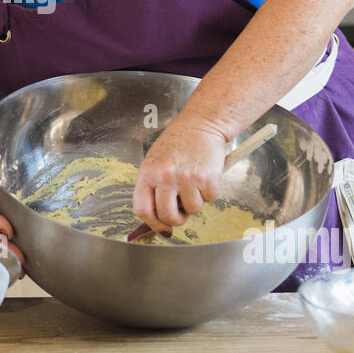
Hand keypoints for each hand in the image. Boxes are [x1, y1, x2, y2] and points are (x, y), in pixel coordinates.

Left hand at [132, 115, 230, 235]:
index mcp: (147, 173)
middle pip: (167, 216)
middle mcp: (164, 176)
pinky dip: (210, 192)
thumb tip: (159, 219)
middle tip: (182, 211)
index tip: (162, 228)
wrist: (202, 124)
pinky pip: (209, 199)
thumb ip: (154, 187)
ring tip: (195, 183)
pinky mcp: (206, 178)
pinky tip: (206, 176)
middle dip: (177, 219)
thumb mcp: (156, 161)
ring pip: (192, 210)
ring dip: (196, 202)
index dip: (152, 224)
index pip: (142, 209)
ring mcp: (185, 178)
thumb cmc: (179, 142)